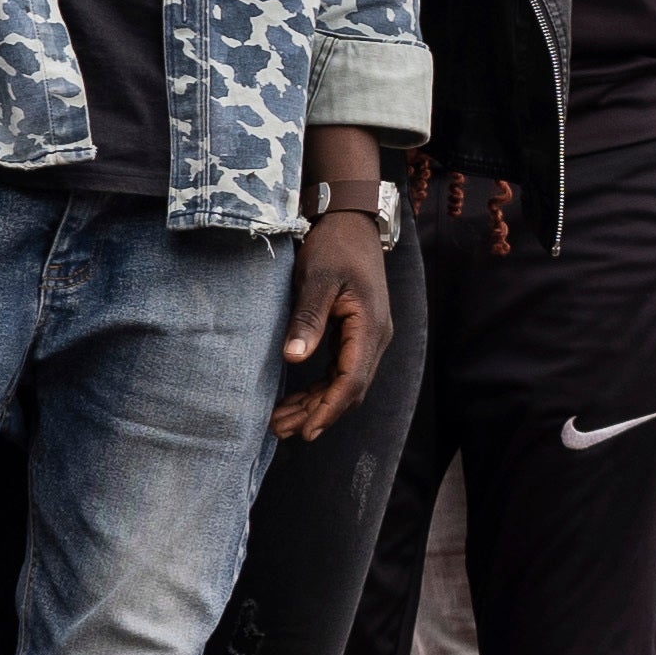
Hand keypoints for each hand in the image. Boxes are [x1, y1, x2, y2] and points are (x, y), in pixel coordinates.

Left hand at [274, 212, 393, 439]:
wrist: (350, 223)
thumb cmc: (334, 247)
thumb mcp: (317, 279)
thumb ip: (308, 318)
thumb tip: (293, 358)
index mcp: (370, 327)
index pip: (352, 380)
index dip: (329, 408)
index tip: (306, 431)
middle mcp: (375, 337)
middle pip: (350, 389)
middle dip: (317, 413)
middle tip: (279, 429)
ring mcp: (367, 337)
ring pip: (344, 383)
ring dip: (315, 404)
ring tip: (281, 421)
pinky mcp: (355, 334)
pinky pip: (340, 371)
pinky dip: (319, 388)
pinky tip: (295, 398)